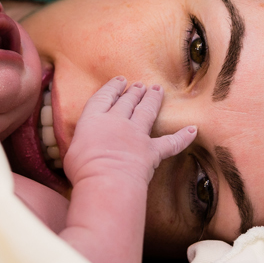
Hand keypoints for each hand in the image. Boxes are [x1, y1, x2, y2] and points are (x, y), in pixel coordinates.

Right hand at [62, 77, 195, 186]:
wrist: (107, 180)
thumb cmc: (84, 170)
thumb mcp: (71, 152)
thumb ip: (81, 142)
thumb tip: (83, 145)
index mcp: (93, 119)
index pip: (103, 98)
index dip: (112, 88)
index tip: (119, 81)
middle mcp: (116, 121)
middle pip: (127, 101)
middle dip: (134, 92)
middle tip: (139, 85)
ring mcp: (136, 135)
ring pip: (147, 112)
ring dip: (152, 100)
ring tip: (157, 90)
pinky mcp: (152, 151)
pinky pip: (171, 143)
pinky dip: (182, 137)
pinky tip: (192, 130)